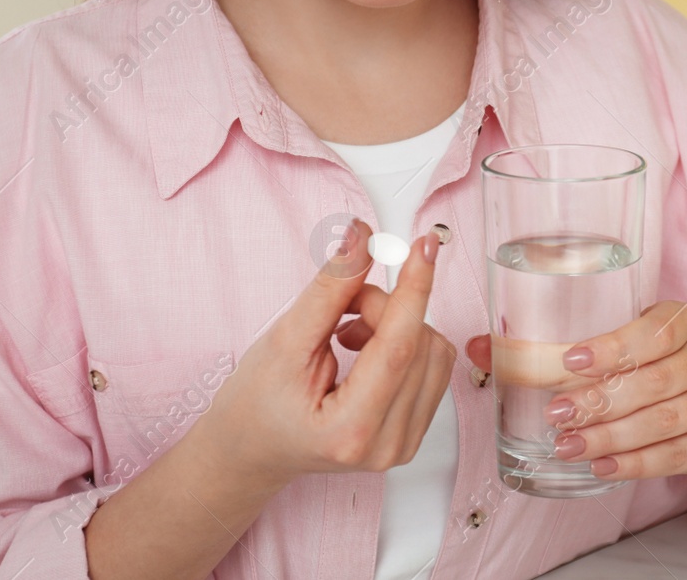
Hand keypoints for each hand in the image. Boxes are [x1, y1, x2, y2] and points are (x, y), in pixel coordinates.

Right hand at [192, 218, 453, 493]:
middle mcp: (387, 446)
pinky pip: (434, 367)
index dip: (414, 289)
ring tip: (347, 336)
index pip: (400, 347)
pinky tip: (366, 352)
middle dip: (383, 307)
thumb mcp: (284, 340)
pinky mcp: (413, 435)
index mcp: (349, 430)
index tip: (423, 247)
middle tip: (340, 312)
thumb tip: (362, 238)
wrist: (252, 449)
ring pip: (434, 351)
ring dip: (395, 325)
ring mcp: (404, 445)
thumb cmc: (256, 403)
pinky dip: (405, 344)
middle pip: (418, 342)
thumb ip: (330, 289)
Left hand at [465, 300, 686, 481]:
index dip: (613, 347)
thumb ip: (556, 342)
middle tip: (557, 414)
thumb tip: (477, 346)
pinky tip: (602, 467)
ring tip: (567, 446)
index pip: (655, 331)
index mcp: (684, 320)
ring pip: (665, 422)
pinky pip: (676, 457)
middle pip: (657, 381)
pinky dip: (636, 465)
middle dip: (602, 400)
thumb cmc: (657, 362)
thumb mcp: (626, 340)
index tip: (570, 361)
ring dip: (612, 437)